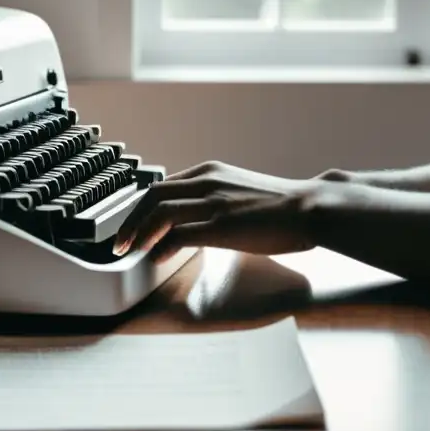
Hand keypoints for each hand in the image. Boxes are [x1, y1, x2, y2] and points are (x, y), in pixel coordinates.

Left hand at [113, 161, 317, 262]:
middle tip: (120, 242)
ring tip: (131, 251)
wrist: (309, 208)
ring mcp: (213, 203)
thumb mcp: (238, 191)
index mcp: (209, 172)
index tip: (132, 225)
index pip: (162, 186)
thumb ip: (214, 198)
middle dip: (130, 220)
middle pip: (152, 196)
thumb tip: (193, 220)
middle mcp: (206, 182)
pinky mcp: (222, 225)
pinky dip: (162, 246)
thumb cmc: (280, 206)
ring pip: (159, 212)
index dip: (141, 207)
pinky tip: (157, 258)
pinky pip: (180, 234)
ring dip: (139, 233)